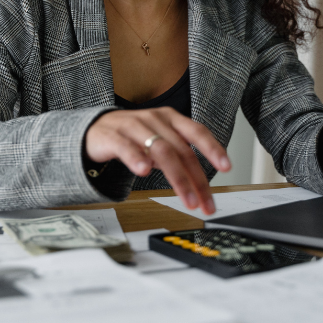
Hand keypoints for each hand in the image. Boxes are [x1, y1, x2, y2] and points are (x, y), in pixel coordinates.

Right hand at [86, 107, 230, 214]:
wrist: (94, 129)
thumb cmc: (131, 136)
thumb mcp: (160, 141)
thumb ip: (179, 156)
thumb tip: (201, 181)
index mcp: (170, 119)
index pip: (197, 132)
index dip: (213, 148)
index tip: (227, 167)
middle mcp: (155, 120)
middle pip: (181, 150)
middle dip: (196, 180)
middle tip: (204, 203)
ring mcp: (133, 126)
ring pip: (161, 151)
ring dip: (177, 178)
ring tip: (186, 198)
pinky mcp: (112, 136)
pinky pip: (126, 147)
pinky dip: (137, 159)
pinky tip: (144, 171)